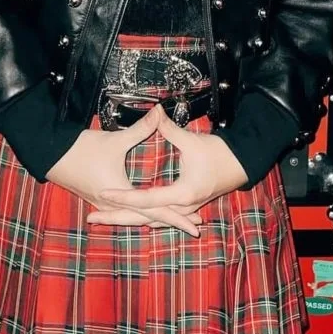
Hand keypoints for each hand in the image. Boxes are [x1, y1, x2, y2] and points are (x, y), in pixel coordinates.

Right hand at [45, 104, 203, 235]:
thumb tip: (160, 110)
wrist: (54, 156)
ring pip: (138, 217)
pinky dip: (142, 214)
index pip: (156, 210)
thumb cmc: (83, 150)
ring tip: (179, 220)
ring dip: (158, 218)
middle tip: (196, 225)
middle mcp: (115, 205)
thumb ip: (141, 128)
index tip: (195, 223)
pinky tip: (149, 213)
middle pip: (149, 219)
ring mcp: (106, 205)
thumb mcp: (115, 140)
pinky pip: (127, 212)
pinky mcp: (101, 200)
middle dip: (173, 221)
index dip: (177, 217)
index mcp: (121, 195)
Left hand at [87, 107, 248, 224]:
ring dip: (127, 219)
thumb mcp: (192, 141)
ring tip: (103, 219)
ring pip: (150, 220)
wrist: (241, 164)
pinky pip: (159, 216)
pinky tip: (131, 217)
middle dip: (116, 218)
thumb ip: (170, 130)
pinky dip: (143, 217)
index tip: (103, 192)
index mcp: (182, 194)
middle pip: (142, 217)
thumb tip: (155, 113)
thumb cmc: (219, 153)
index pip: (145, 198)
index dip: (123, 196)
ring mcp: (183, 210)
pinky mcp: (184, 207)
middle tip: (91, 218)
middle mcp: (181, 207)